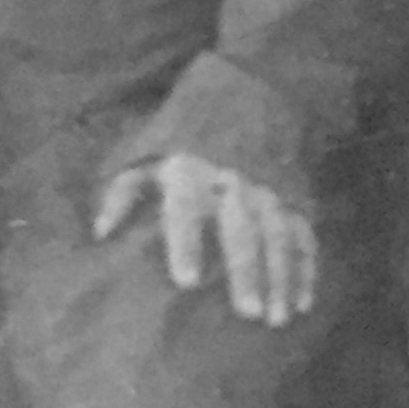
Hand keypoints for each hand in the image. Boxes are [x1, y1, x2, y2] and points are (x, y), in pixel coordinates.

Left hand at [93, 152, 318, 323]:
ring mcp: (271, 189)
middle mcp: (234, 181)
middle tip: (247, 312)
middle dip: (246, 270)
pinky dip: (307, 270)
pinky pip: (305, 236)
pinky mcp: (297, 196)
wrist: (250, 88)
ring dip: (281, 278)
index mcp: (191, 170)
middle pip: (243, 230)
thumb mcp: (148, 150)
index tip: (188, 280)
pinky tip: (303, 304)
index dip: (187, 243)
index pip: (188, 209)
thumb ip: (123, 192)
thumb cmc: (186, 133)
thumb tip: (101, 233)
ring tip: (277, 319)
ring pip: (280, 237)